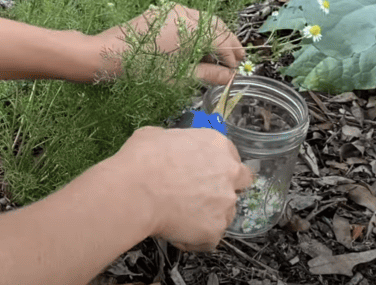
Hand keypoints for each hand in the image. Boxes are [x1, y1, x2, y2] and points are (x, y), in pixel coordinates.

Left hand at [94, 3, 244, 84]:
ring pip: (203, 20)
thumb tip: (230, 77)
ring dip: (214, 35)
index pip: (223, 40)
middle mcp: (186, 14)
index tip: (237, 70)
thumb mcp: (180, 77)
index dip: (232, 56)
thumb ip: (209, 74)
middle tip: (235, 59)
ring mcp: (173, 10)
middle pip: (217, 26)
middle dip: (227, 42)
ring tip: (217, 54)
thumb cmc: (144, 70)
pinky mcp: (161, 11)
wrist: (107, 54)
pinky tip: (196, 45)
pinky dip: (198, 30)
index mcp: (194, 29)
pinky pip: (188, 18)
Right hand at [109, 126, 253, 251]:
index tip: (204, 172)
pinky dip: (194, 238)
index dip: (217, 166)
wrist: (135, 191)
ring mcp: (225, 203)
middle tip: (201, 195)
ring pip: (225, 213)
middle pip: (240, 184)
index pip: (231, 156)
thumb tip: (167, 149)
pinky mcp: (215, 230)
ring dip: (209, 215)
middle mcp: (229, 173)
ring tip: (180, 217)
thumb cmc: (142, 160)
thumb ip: (174, 142)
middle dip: (225, 189)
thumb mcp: (155, 135)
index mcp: (217, 145)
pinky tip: (174, 231)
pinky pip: (209, 238)